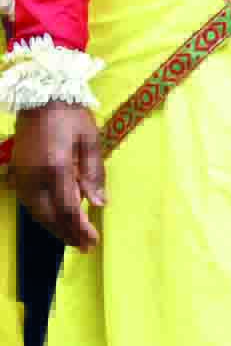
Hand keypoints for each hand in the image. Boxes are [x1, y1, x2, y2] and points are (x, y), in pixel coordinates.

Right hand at [13, 104, 105, 249]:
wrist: (42, 99)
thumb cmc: (72, 117)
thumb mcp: (91, 141)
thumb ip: (94, 174)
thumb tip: (98, 203)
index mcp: (56, 168)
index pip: (69, 208)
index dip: (81, 228)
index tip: (93, 241)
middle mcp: (34, 178)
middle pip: (50, 216)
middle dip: (68, 234)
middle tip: (85, 247)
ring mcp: (22, 178)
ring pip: (37, 213)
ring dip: (55, 227)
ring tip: (74, 238)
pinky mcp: (17, 176)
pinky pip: (30, 204)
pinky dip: (44, 215)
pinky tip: (57, 220)